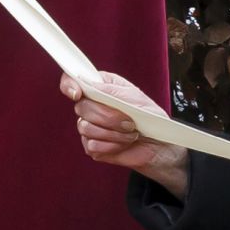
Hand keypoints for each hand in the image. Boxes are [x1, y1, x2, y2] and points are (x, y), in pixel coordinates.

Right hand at [62, 72, 189, 197]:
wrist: (159, 144)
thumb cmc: (149, 116)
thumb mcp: (134, 96)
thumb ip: (110, 90)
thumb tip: (87, 83)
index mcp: (98, 88)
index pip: (71, 82)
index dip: (69, 85)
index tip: (77, 93)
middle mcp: (90, 107)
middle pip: (81, 108)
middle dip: (107, 116)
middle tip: (129, 121)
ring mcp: (89, 128)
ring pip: (85, 128)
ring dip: (112, 132)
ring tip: (130, 133)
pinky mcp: (93, 147)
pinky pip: (92, 145)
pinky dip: (112, 145)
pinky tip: (123, 144)